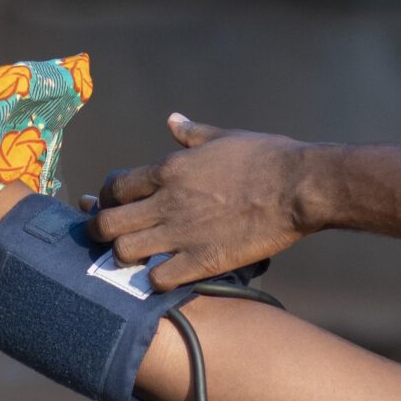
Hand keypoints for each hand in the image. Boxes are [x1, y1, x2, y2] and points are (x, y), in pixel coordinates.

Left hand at [91, 115, 311, 287]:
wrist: (297, 187)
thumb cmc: (265, 156)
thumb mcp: (223, 137)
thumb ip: (191, 133)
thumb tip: (173, 120)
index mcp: (169, 170)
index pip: (115, 187)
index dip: (107, 198)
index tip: (114, 204)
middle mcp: (166, 202)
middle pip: (108, 224)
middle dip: (102, 231)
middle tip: (111, 236)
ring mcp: (181, 234)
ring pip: (124, 253)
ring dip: (125, 257)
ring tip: (136, 258)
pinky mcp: (202, 261)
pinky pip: (159, 279)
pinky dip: (154, 280)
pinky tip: (164, 274)